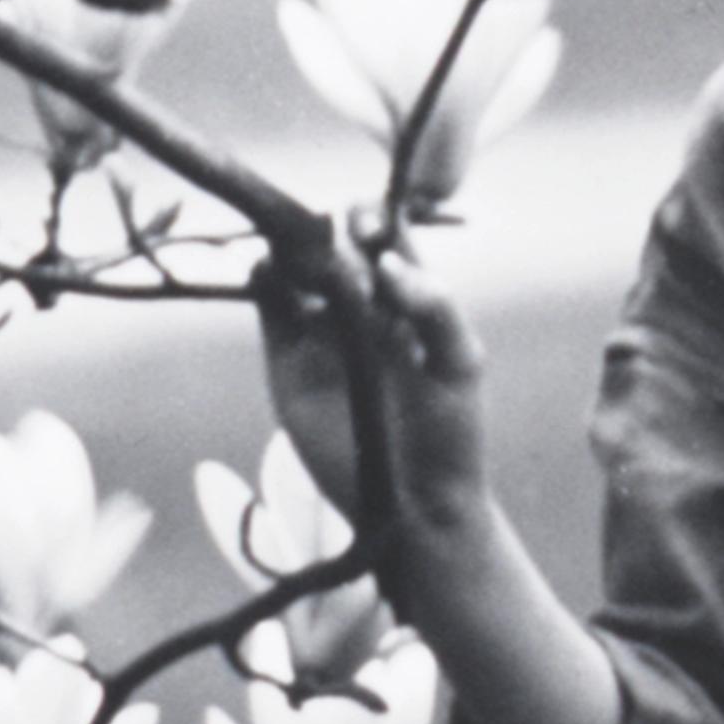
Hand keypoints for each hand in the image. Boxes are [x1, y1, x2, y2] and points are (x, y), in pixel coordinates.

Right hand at [255, 236, 495, 549]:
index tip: (366, 223)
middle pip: (335, 244)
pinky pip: (269, 308)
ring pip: (297, 268)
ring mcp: (321, 331)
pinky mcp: (285, 362)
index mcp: (409, 297)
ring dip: (293, 248)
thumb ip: (434, 306)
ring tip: (304, 257)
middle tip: (332, 236)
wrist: (414, 504)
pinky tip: (271, 273)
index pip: (386, 237)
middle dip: (329, 228)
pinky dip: (264, 281)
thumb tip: (387, 263)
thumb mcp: (459, 362)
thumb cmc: (451, 431)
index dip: (372, 218)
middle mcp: (362, 306)